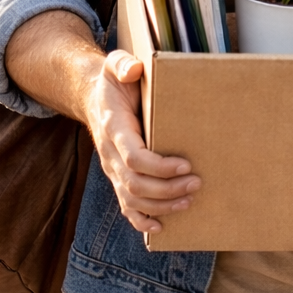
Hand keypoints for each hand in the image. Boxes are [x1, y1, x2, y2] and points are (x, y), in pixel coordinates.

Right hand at [86, 51, 200, 232]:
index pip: (133, 157)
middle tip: (197, 183)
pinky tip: (160, 227)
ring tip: (190, 200)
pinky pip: (126, 206)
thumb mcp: (115, 65)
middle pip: (136, 184)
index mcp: (114, 128)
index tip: (186, 165)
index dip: (159, 167)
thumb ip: (122, 64)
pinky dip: (141, 221)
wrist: (95, 98)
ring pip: (133, 199)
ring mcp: (113, 170)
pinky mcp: (118, 178)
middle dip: (167, 189)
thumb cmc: (114, 82)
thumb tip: (134, 69)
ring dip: (162, 205)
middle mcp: (110, 154)